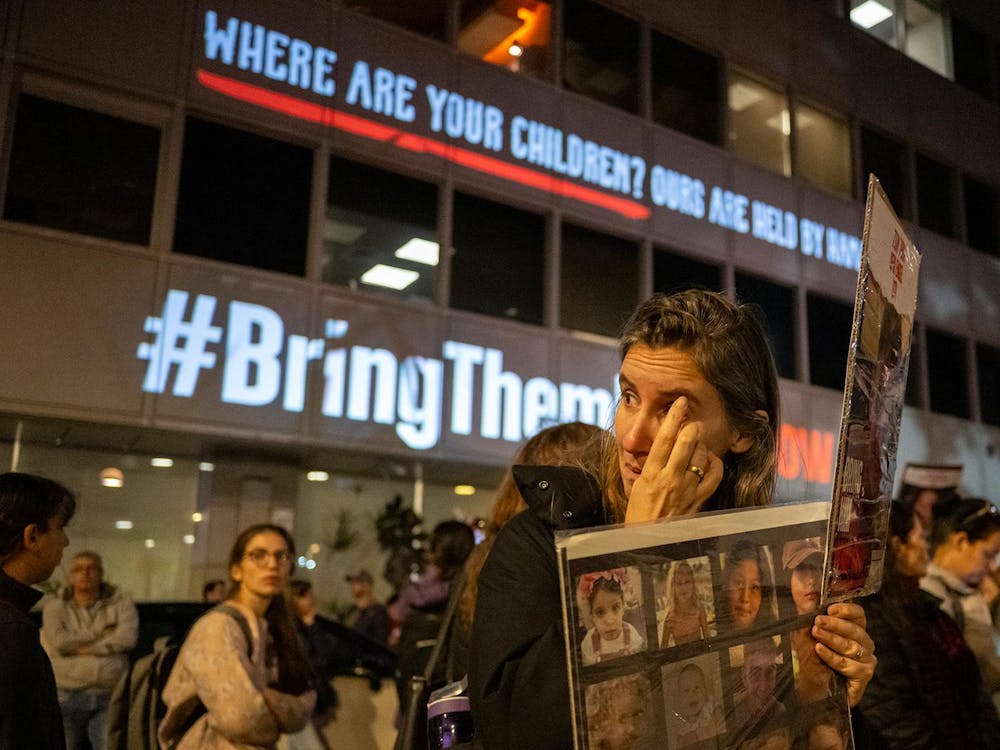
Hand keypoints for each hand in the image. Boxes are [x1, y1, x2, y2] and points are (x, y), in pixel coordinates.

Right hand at [624, 398, 722, 523]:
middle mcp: (670, 479)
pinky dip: (714, 463)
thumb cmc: (639, 514)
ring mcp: (687, 489)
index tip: (680, 403)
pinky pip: (714, 475)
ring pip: (701, 456)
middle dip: (692, 426)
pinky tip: (710, 460)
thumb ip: (650, 466)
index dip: (674, 418)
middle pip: (687, 443)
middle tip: (693, 420)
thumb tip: (661, 446)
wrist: (649, 541)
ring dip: (702, 445)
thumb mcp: (638, 486)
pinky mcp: (699, 500)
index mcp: (651, 474)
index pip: (664, 439)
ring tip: (698, 442)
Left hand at [811, 602, 875, 706]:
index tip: (830, 608)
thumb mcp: (804, 630)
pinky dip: (833, 657)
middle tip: (818, 621)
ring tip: (816, 634)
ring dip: (832, 639)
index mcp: (853, 629)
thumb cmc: (809, 657)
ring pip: (852, 646)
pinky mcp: (863, 677)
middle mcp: (863, 644)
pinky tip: (820, 651)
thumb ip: (806, 610)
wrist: (809, 688)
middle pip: (856, 629)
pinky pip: (849, 665)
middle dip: (835, 624)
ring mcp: (866, 661)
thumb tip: (801, 586)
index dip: (847, 610)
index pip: (859, 614)